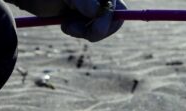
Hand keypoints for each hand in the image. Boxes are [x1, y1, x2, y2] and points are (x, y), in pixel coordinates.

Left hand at [9, 0, 126, 41]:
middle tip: (73, 29)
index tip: (94, 30)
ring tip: (66, 25)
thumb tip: (95, 11)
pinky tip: (65, 25)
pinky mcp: (84, 19)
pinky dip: (78, 32)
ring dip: (83, 32)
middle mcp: (99, 0)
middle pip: (113, 22)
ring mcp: (92, 9)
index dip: (109, 22)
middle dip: (95, 30)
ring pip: (101, 29)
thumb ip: (83, 1)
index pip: (119, 9)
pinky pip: (89, 32)